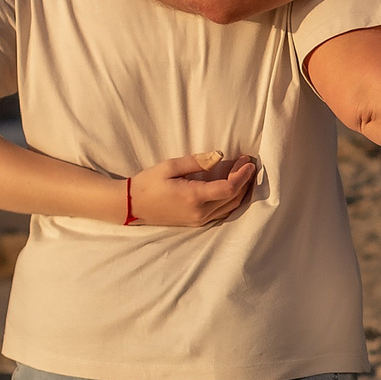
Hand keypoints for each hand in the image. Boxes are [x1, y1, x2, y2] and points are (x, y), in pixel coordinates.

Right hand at [126, 152, 259, 226]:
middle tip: (247, 162)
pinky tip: (233, 187)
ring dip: (241, 191)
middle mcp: (199, 213)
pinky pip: (222, 212)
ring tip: (244, 172)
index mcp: (193, 197)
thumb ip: (197, 161)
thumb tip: (220, 156)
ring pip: (230, 208)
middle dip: (244, 180)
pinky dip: (232, 200)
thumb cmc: (148, 183)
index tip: (248, 161)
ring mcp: (198, 221)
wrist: (132, 206)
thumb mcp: (170, 166)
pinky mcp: (196, 223)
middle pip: (234, 198)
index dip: (242, 175)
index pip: (229, 188)